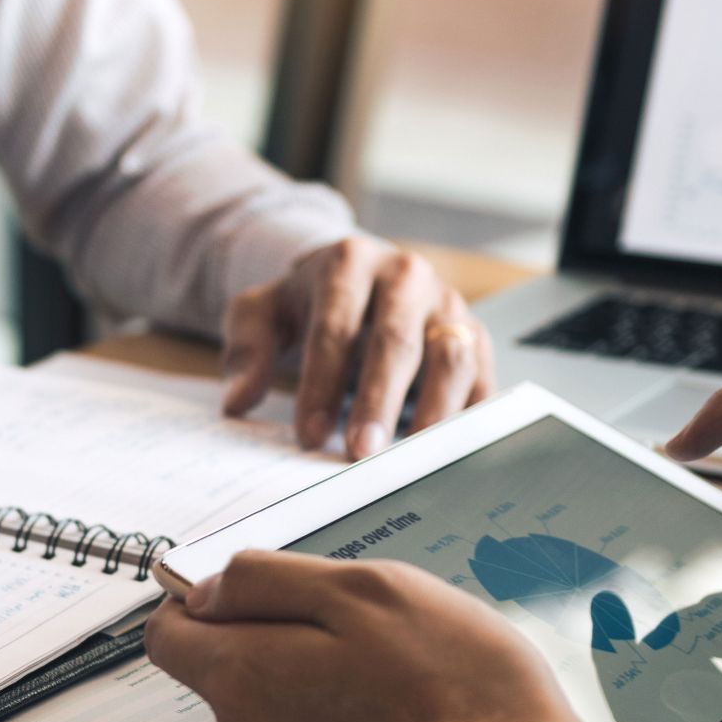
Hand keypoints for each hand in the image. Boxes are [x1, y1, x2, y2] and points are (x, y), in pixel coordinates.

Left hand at [145, 551, 578, 721]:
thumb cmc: (461, 701)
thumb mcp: (372, 591)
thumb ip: (271, 580)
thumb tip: (208, 589)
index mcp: (243, 679)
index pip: (169, 635)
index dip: (204, 604)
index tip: (249, 595)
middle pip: (232, 678)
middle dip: (283, 649)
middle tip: (366, 639)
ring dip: (325, 700)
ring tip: (405, 691)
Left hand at [221, 238, 495, 459]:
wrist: (359, 278)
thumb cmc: (309, 304)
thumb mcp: (262, 314)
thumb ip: (245, 351)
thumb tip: (238, 401)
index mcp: (348, 262)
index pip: (335, 327)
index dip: (322, 384)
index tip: (309, 435)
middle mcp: (406, 276)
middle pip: (396, 342)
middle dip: (378, 402)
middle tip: (360, 454)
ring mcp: (448, 304)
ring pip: (451, 355)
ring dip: (433, 412)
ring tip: (410, 459)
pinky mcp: (476, 335)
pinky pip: (482, 376)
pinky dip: (468, 416)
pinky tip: (446, 452)